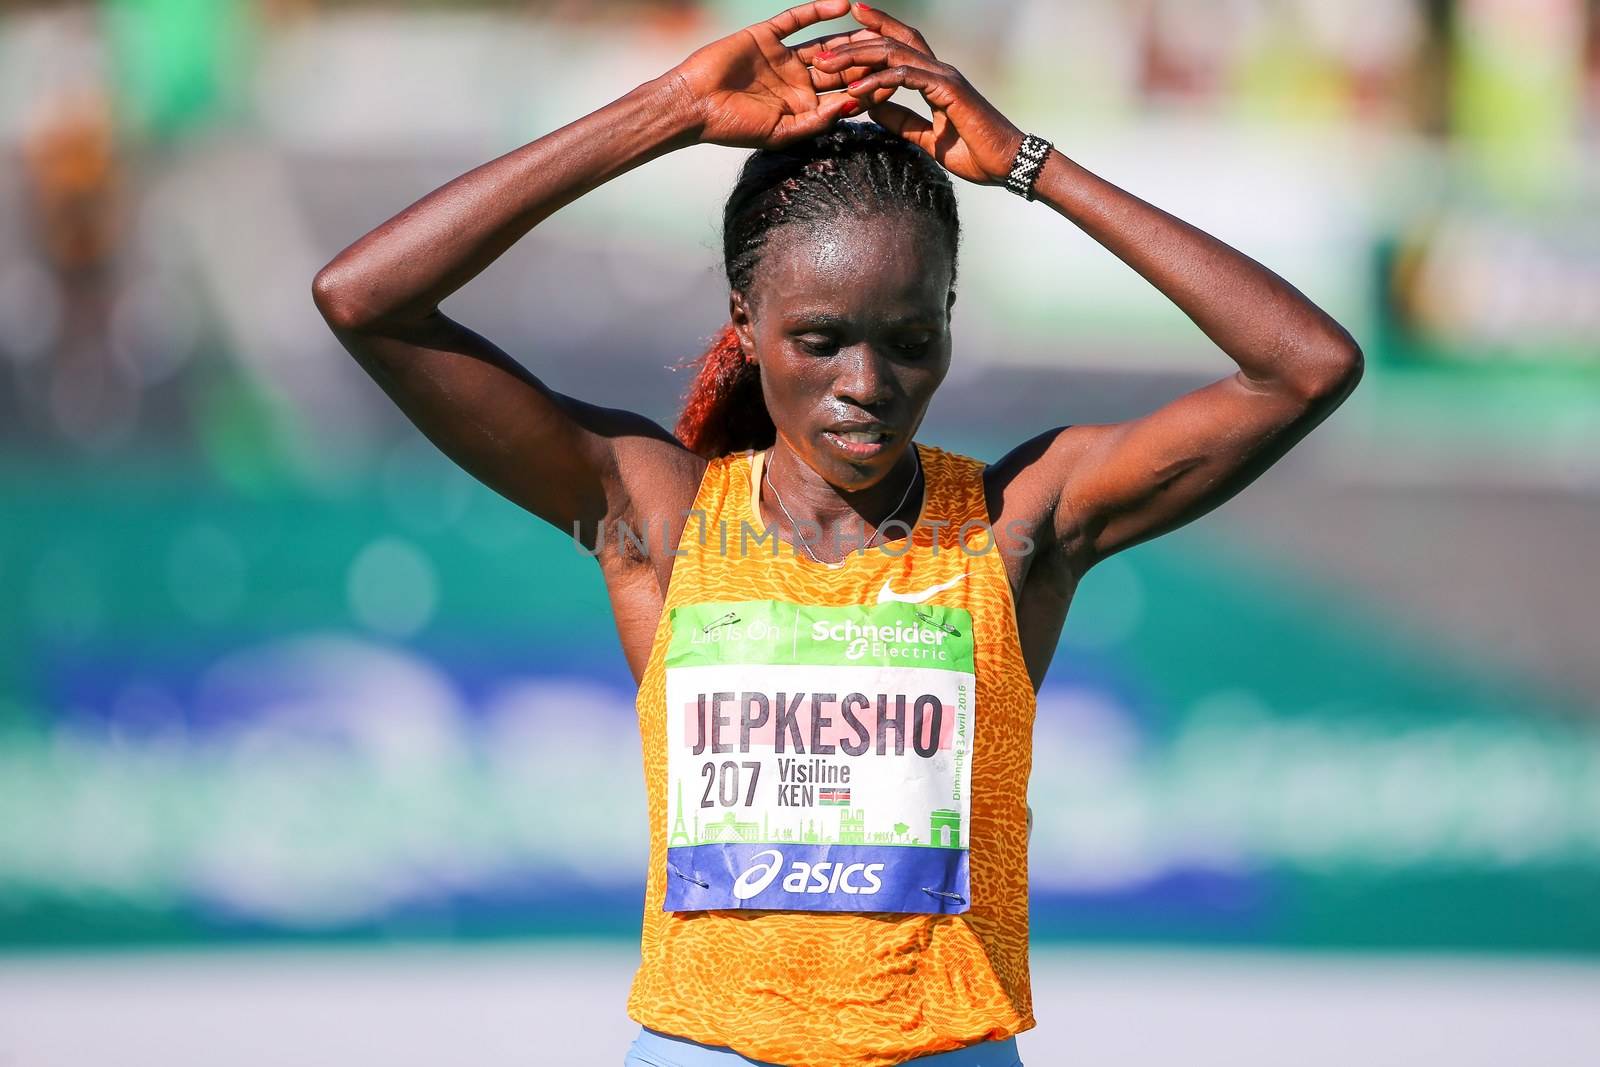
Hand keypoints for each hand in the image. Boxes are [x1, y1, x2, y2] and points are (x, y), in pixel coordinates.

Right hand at [662, 0, 888, 148]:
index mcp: (804, 106)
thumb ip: (819, 120)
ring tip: (875, 29)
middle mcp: (798, 80)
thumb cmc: (733, 127)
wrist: (693, 105)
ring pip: (825, 42)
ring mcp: (783, 56)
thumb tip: (854, 106)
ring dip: (849, 35)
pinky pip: (797, 19)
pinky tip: (841, 5)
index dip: (868, 88)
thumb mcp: (782, 132)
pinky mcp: (767, 35)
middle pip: (841, 67)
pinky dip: (817, 10)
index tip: (894, 81)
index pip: (844, 94)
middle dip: (866, 60)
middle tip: (893, 50)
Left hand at [812, 3, 1027, 186]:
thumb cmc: (976, 153)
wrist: (1007, 164)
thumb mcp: (927, 138)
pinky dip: (879, 80)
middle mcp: (939, 70)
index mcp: (935, 79)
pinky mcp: (948, 90)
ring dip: (857, 58)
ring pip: (894, 54)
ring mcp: (944, 77)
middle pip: (891, 43)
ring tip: (826, 67)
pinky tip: (856, 90)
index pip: (900, 46)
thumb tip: (873, 109)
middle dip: (854, 42)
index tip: (844, 30)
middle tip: (820, 50)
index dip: (874, 33)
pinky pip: (906, 77)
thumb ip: (902, 121)